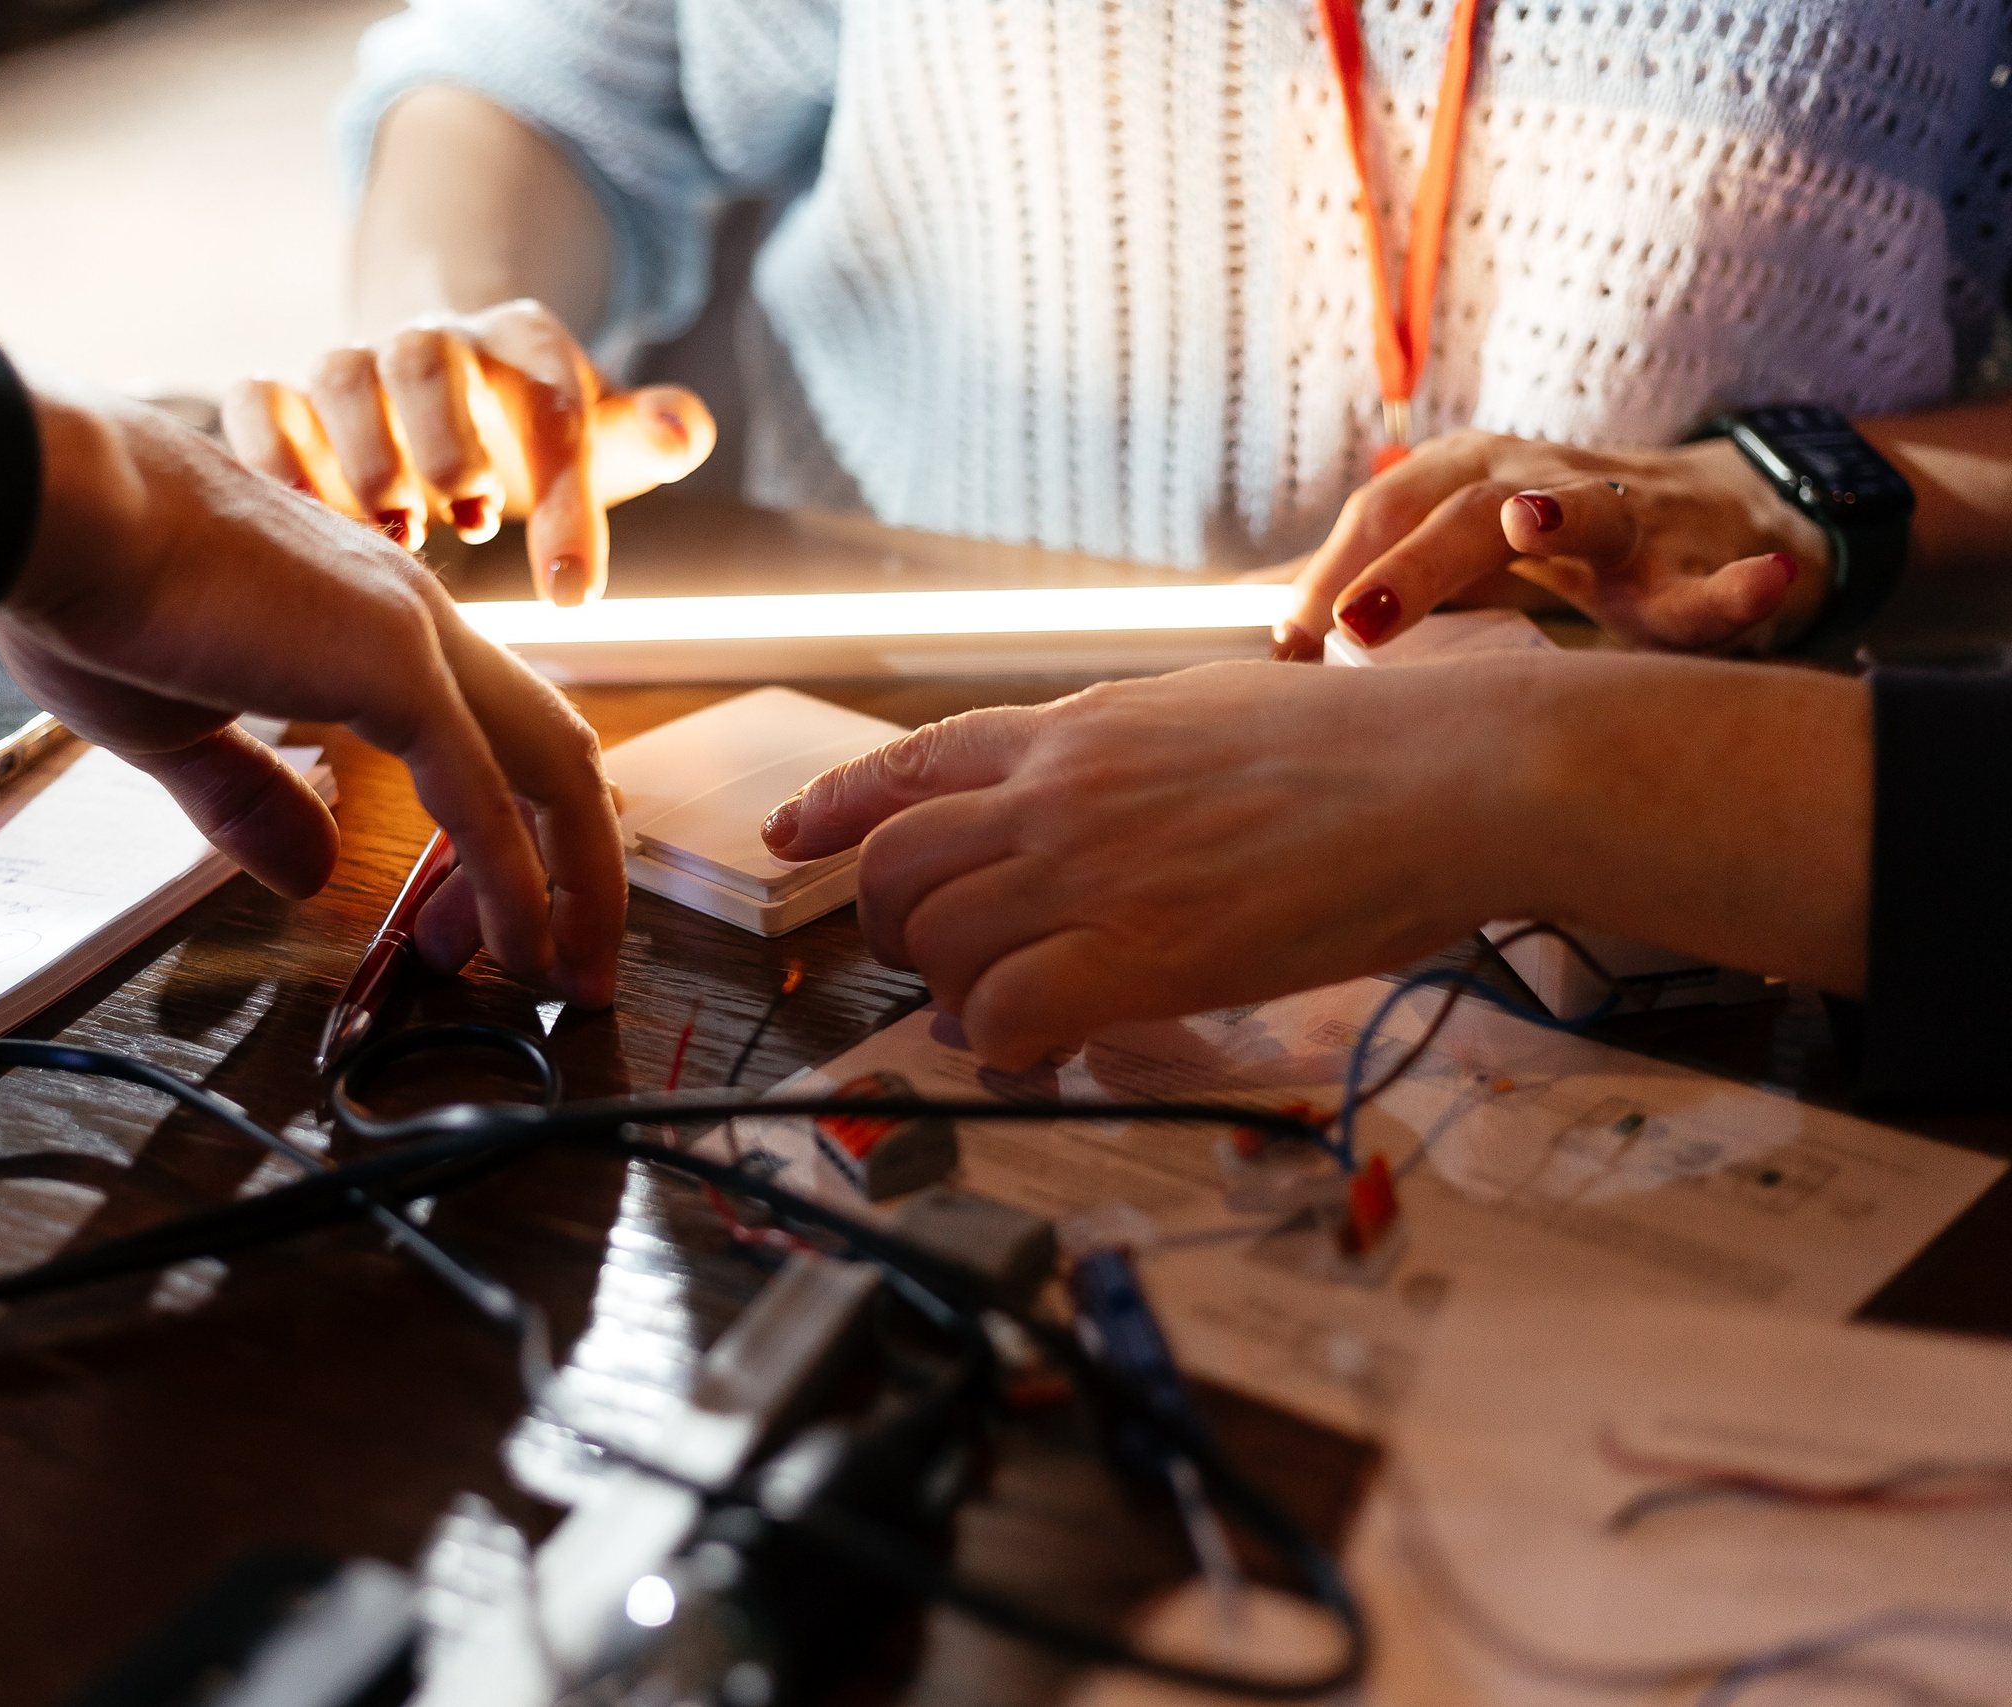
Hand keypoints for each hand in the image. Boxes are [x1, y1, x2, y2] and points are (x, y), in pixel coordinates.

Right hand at [0, 381, 625, 1005]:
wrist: (51, 506)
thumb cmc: (88, 583)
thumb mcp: (177, 726)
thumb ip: (252, 800)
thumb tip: (310, 869)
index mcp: (364, 621)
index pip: (483, 736)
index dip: (500, 836)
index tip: (459, 922)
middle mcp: (411, 619)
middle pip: (547, 751)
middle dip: (569, 865)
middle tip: (557, 961)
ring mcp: (413, 639)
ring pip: (550, 768)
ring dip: (573, 882)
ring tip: (573, 971)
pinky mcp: (395, 669)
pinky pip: (484, 797)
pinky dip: (516, 883)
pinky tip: (521, 947)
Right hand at [222, 299, 714, 604]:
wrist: (442, 387)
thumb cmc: (532, 436)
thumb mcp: (600, 437)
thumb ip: (648, 434)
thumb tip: (684, 428)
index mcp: (523, 346)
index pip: (551, 401)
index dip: (565, 496)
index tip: (574, 594)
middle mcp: (432, 342)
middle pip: (426, 361)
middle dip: (447, 442)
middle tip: (475, 522)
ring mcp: (354, 366)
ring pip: (339, 374)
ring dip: (363, 455)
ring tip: (396, 533)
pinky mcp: (286, 399)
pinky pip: (257, 401)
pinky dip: (271, 454)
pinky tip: (302, 520)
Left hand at [759, 665, 1523, 1066]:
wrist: (1451, 775)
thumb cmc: (1361, 748)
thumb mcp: (1205, 713)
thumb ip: (1117, 761)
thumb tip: (1074, 816)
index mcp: (1074, 728)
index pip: (910, 763)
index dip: (835, 806)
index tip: (792, 835)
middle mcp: (1058, 793)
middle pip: (897, 868)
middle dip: (898, 927)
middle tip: (944, 963)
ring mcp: (1090, 872)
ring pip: (940, 948)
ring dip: (958, 995)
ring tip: (1010, 1014)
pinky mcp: (1138, 956)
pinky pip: (1008, 1017)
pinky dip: (1008, 1046)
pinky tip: (1048, 1050)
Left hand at [1271, 429, 1822, 658]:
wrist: (1714, 514)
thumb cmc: (1556, 541)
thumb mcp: (1457, 549)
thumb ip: (1370, 576)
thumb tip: (1254, 615)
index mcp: (1469, 480)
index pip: (1385, 511)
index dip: (1330, 568)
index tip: (1282, 639)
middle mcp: (1541, 483)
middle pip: (1464, 506)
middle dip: (1410, 558)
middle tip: (1356, 617)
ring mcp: (1630, 517)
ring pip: (1590, 510)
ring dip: (1556, 516)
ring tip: (1524, 524)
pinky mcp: (1706, 561)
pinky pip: (1725, 579)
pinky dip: (1743, 582)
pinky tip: (1761, 583)